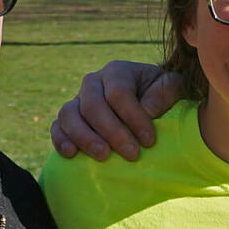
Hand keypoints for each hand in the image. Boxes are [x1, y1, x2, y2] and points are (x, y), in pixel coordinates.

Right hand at [50, 61, 184, 160]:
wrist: (145, 100)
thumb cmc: (160, 94)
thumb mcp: (172, 86)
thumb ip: (165, 92)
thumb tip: (148, 108)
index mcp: (117, 71)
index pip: (119, 93)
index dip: (133, 117)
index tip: (149, 141)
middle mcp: (93, 82)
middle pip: (93, 105)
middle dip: (113, 132)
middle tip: (132, 154)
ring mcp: (77, 100)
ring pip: (69, 115)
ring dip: (85, 137)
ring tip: (104, 156)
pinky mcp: (68, 119)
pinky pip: (57, 127)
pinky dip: (60, 140)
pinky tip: (71, 155)